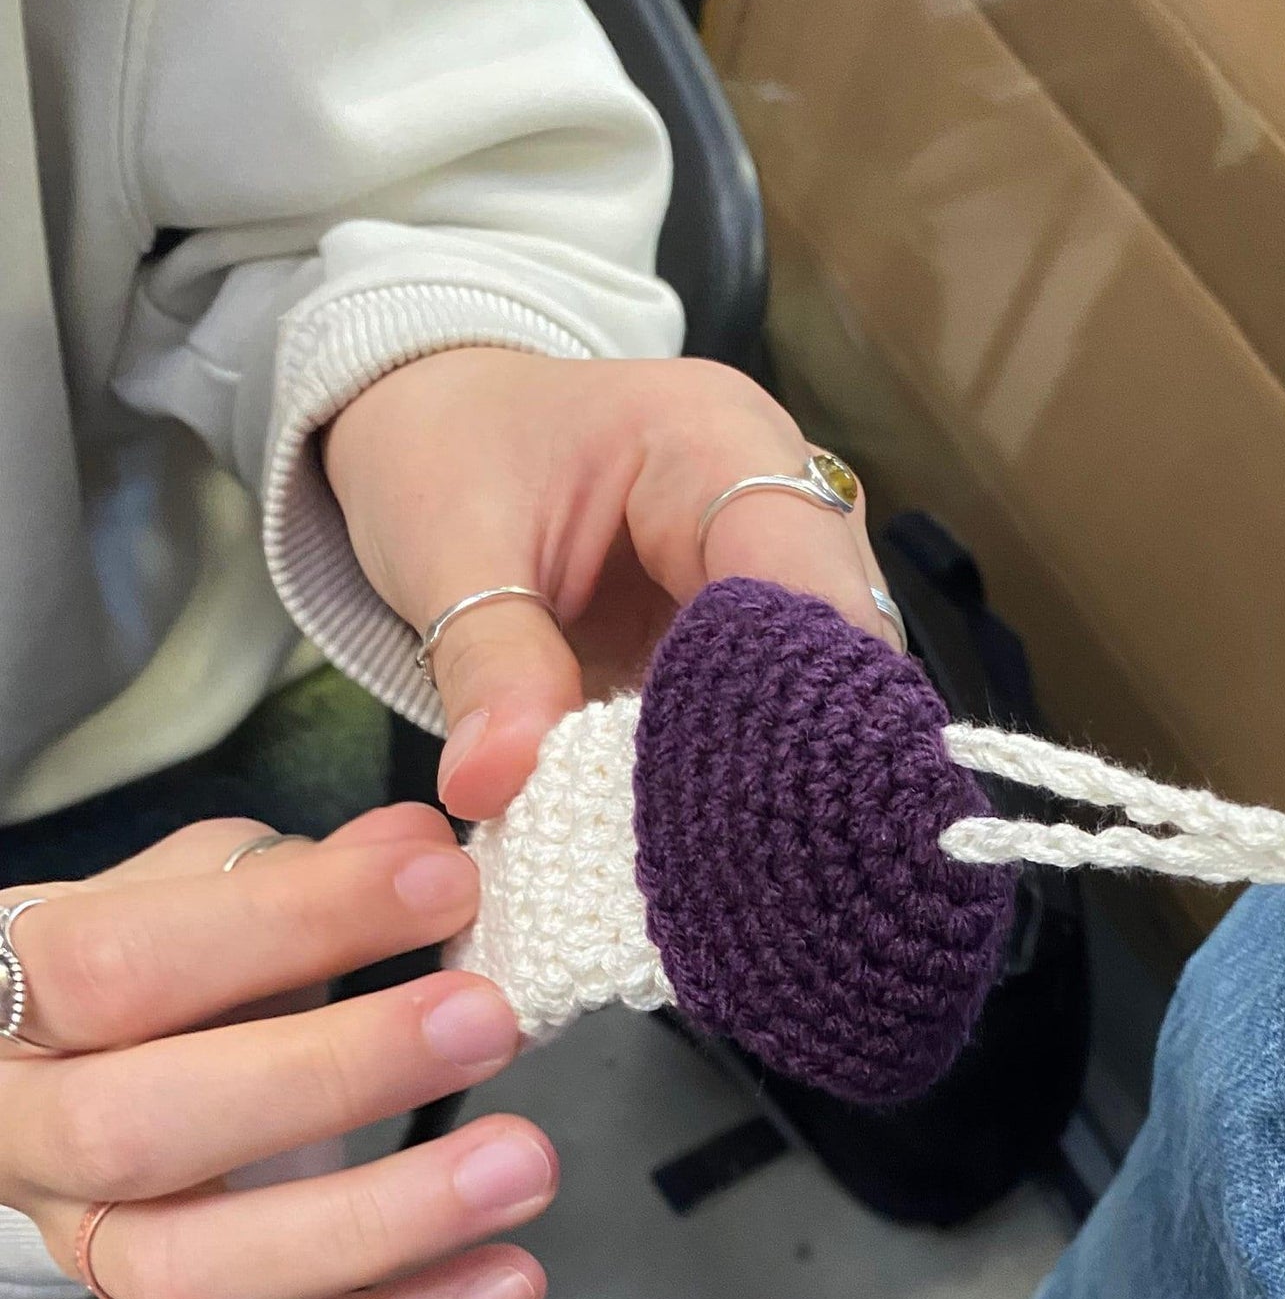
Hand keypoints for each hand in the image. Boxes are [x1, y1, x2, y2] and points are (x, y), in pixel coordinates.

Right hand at [0, 805, 554, 1298]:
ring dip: (379, 1225)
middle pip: (138, 1131)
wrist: (83, 1084)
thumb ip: (300, 868)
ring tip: (526, 1166)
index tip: (443, 881)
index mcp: (7, 1000)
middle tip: (490, 1020)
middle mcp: (26, 1138)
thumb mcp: (198, 891)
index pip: (115, 964)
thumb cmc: (158, 966)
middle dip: (330, 1075)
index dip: (285, 920)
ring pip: (202, 1274)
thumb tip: (416, 843)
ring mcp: (96, 1250)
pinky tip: (511, 1279)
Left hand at [323, 350, 892, 821]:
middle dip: (796, 753)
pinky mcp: (759, 635)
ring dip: (777, 777)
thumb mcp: (445, 550)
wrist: (432, 427)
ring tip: (731, 870)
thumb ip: (488, 665)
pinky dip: (742, 778)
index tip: (756, 801)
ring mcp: (781, 569)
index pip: (799, 573)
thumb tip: (496, 785)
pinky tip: (712, 847)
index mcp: (715, 440)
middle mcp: (782, 498)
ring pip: (825, 691)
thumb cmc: (445, 456)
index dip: (795, 690)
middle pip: (838, 643)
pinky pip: (777, 713)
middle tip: (742, 865)